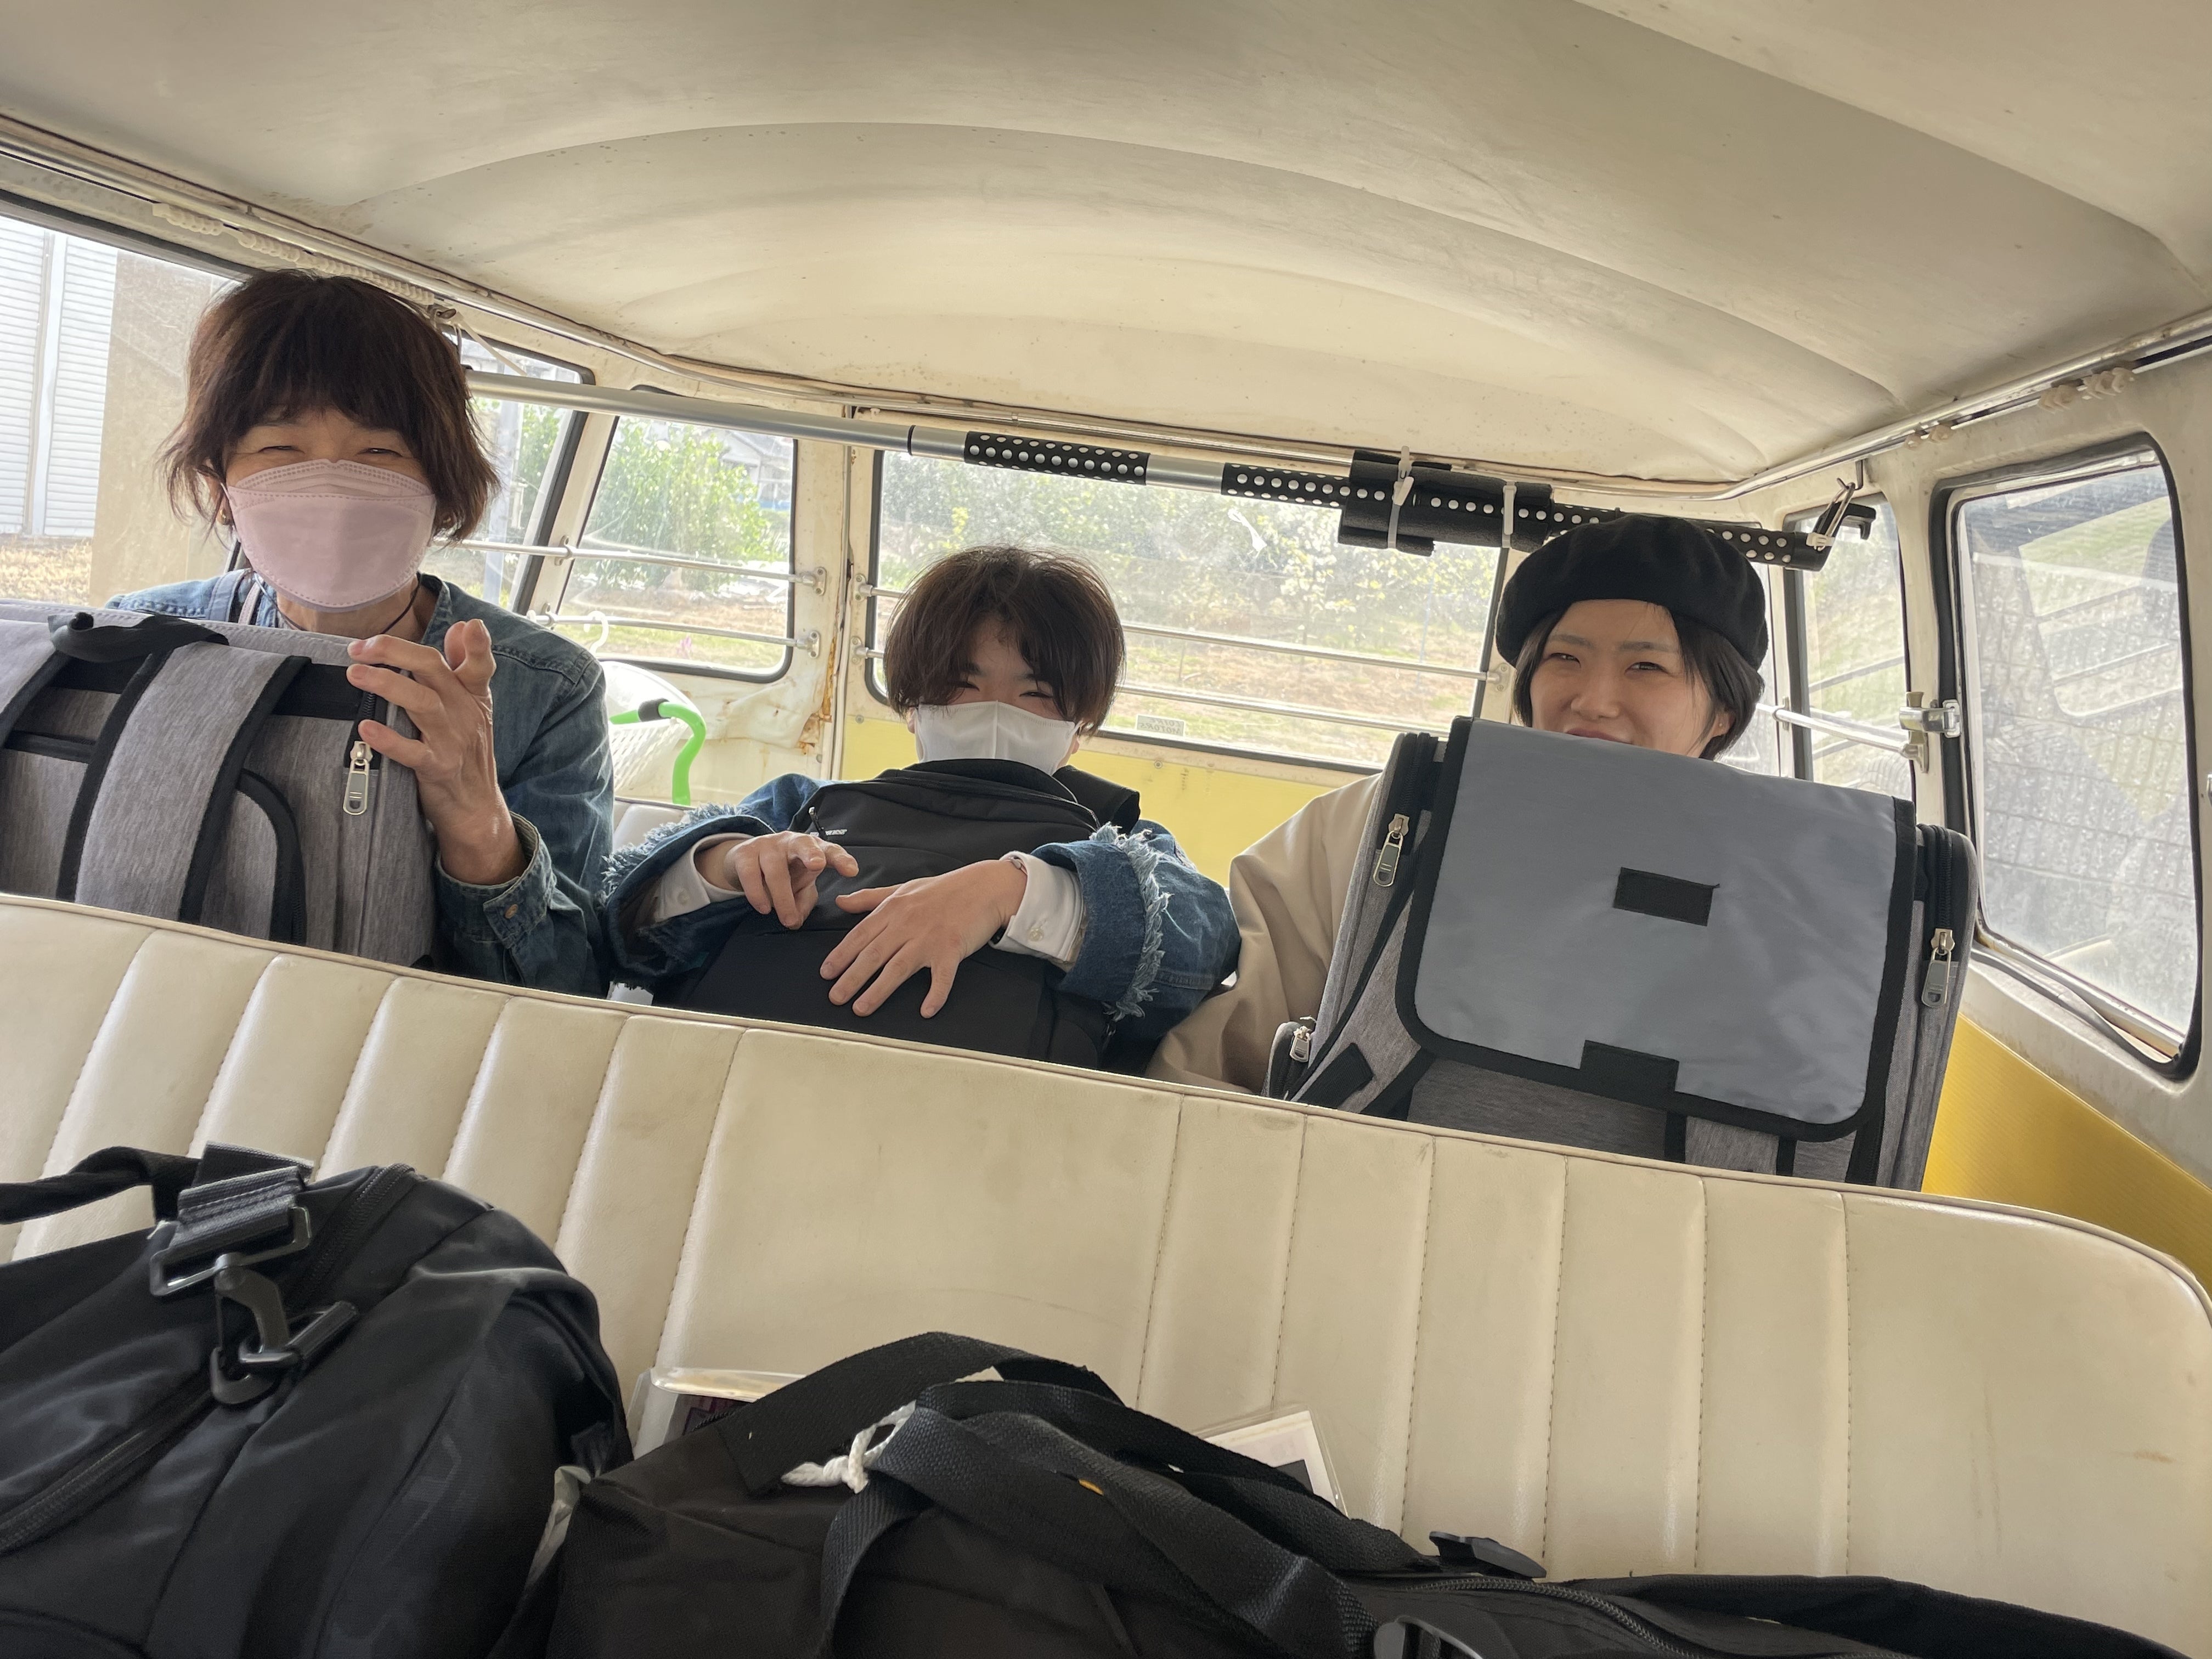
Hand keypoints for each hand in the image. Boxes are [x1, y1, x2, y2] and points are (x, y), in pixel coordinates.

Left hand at [345, 621, 522, 886]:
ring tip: (355, 674)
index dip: (477, 646)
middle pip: (434, 671)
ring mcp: (452, 741)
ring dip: (387, 685)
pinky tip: (366, 727)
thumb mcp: (474, 706)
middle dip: (397, 652)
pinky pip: (411, 752)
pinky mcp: (437, 768)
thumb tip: (463, 626)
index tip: (470, 626)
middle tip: (361, 647)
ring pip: (421, 703)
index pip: (478, 665)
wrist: (475, 806)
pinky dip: (388, 739)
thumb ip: (465, 665)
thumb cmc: (467, 749)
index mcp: (472, 695)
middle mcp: (464, 713)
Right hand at [712, 831, 859, 927]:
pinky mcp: (745, 853)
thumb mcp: (800, 888)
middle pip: (803, 845)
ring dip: (782, 896)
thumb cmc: (784, 874)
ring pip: (775, 868)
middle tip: (817, 866)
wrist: (746, 860)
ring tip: (787, 919)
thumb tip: (796, 921)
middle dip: (811, 854)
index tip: (852, 871)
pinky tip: (764, 908)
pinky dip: (757, 893)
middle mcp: (791, 842)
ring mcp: (767, 845)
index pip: (830, 850)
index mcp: (812, 848)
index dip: (841, 859)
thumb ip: (803, 903)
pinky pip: (750, 874)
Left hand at [820, 858, 1027, 1016]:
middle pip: (873, 955)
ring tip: (861, 1008)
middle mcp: (907, 924)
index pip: (860, 935)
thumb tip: (840, 901)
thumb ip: (870, 898)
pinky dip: (935, 994)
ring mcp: (930, 938)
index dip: (841, 955)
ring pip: (898, 968)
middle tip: (834, 998)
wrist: (985, 887)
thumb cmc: (944, 889)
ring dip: (878, 990)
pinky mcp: (952, 949)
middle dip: (851, 978)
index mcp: (893, 909)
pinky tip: (926, 1011)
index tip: (825, 973)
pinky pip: (942, 976)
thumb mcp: (903, 888)